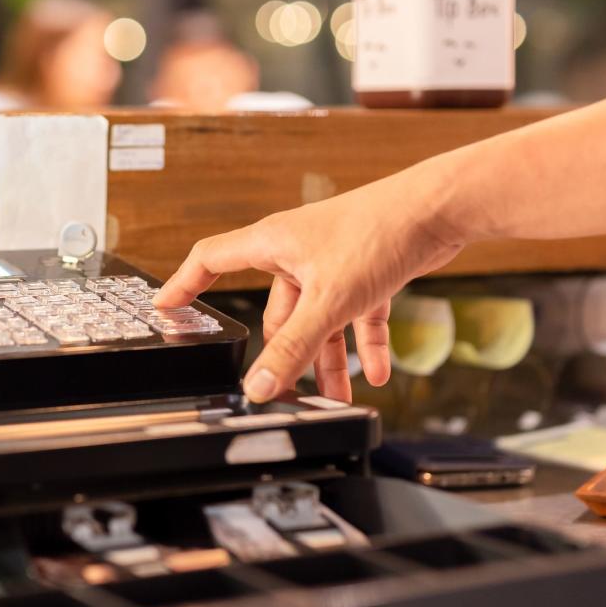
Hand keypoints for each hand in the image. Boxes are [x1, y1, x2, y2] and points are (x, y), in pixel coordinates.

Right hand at [153, 164, 462, 402]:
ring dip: (330, 359)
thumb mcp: (329, 301)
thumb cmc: (379, 232)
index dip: (186, 284)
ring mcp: (332, 261)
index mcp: (273, 243)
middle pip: (277, 311)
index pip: (212, 260)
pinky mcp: (366, 270)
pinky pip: (358, 314)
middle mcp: (298, 250)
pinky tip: (377, 374)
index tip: (166, 308)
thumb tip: (260, 385)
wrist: (439, 209)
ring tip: (340, 397)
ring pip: (320, 319)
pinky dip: (365, 343)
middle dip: (286, 354)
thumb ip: (294, 347)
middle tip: (286, 392)